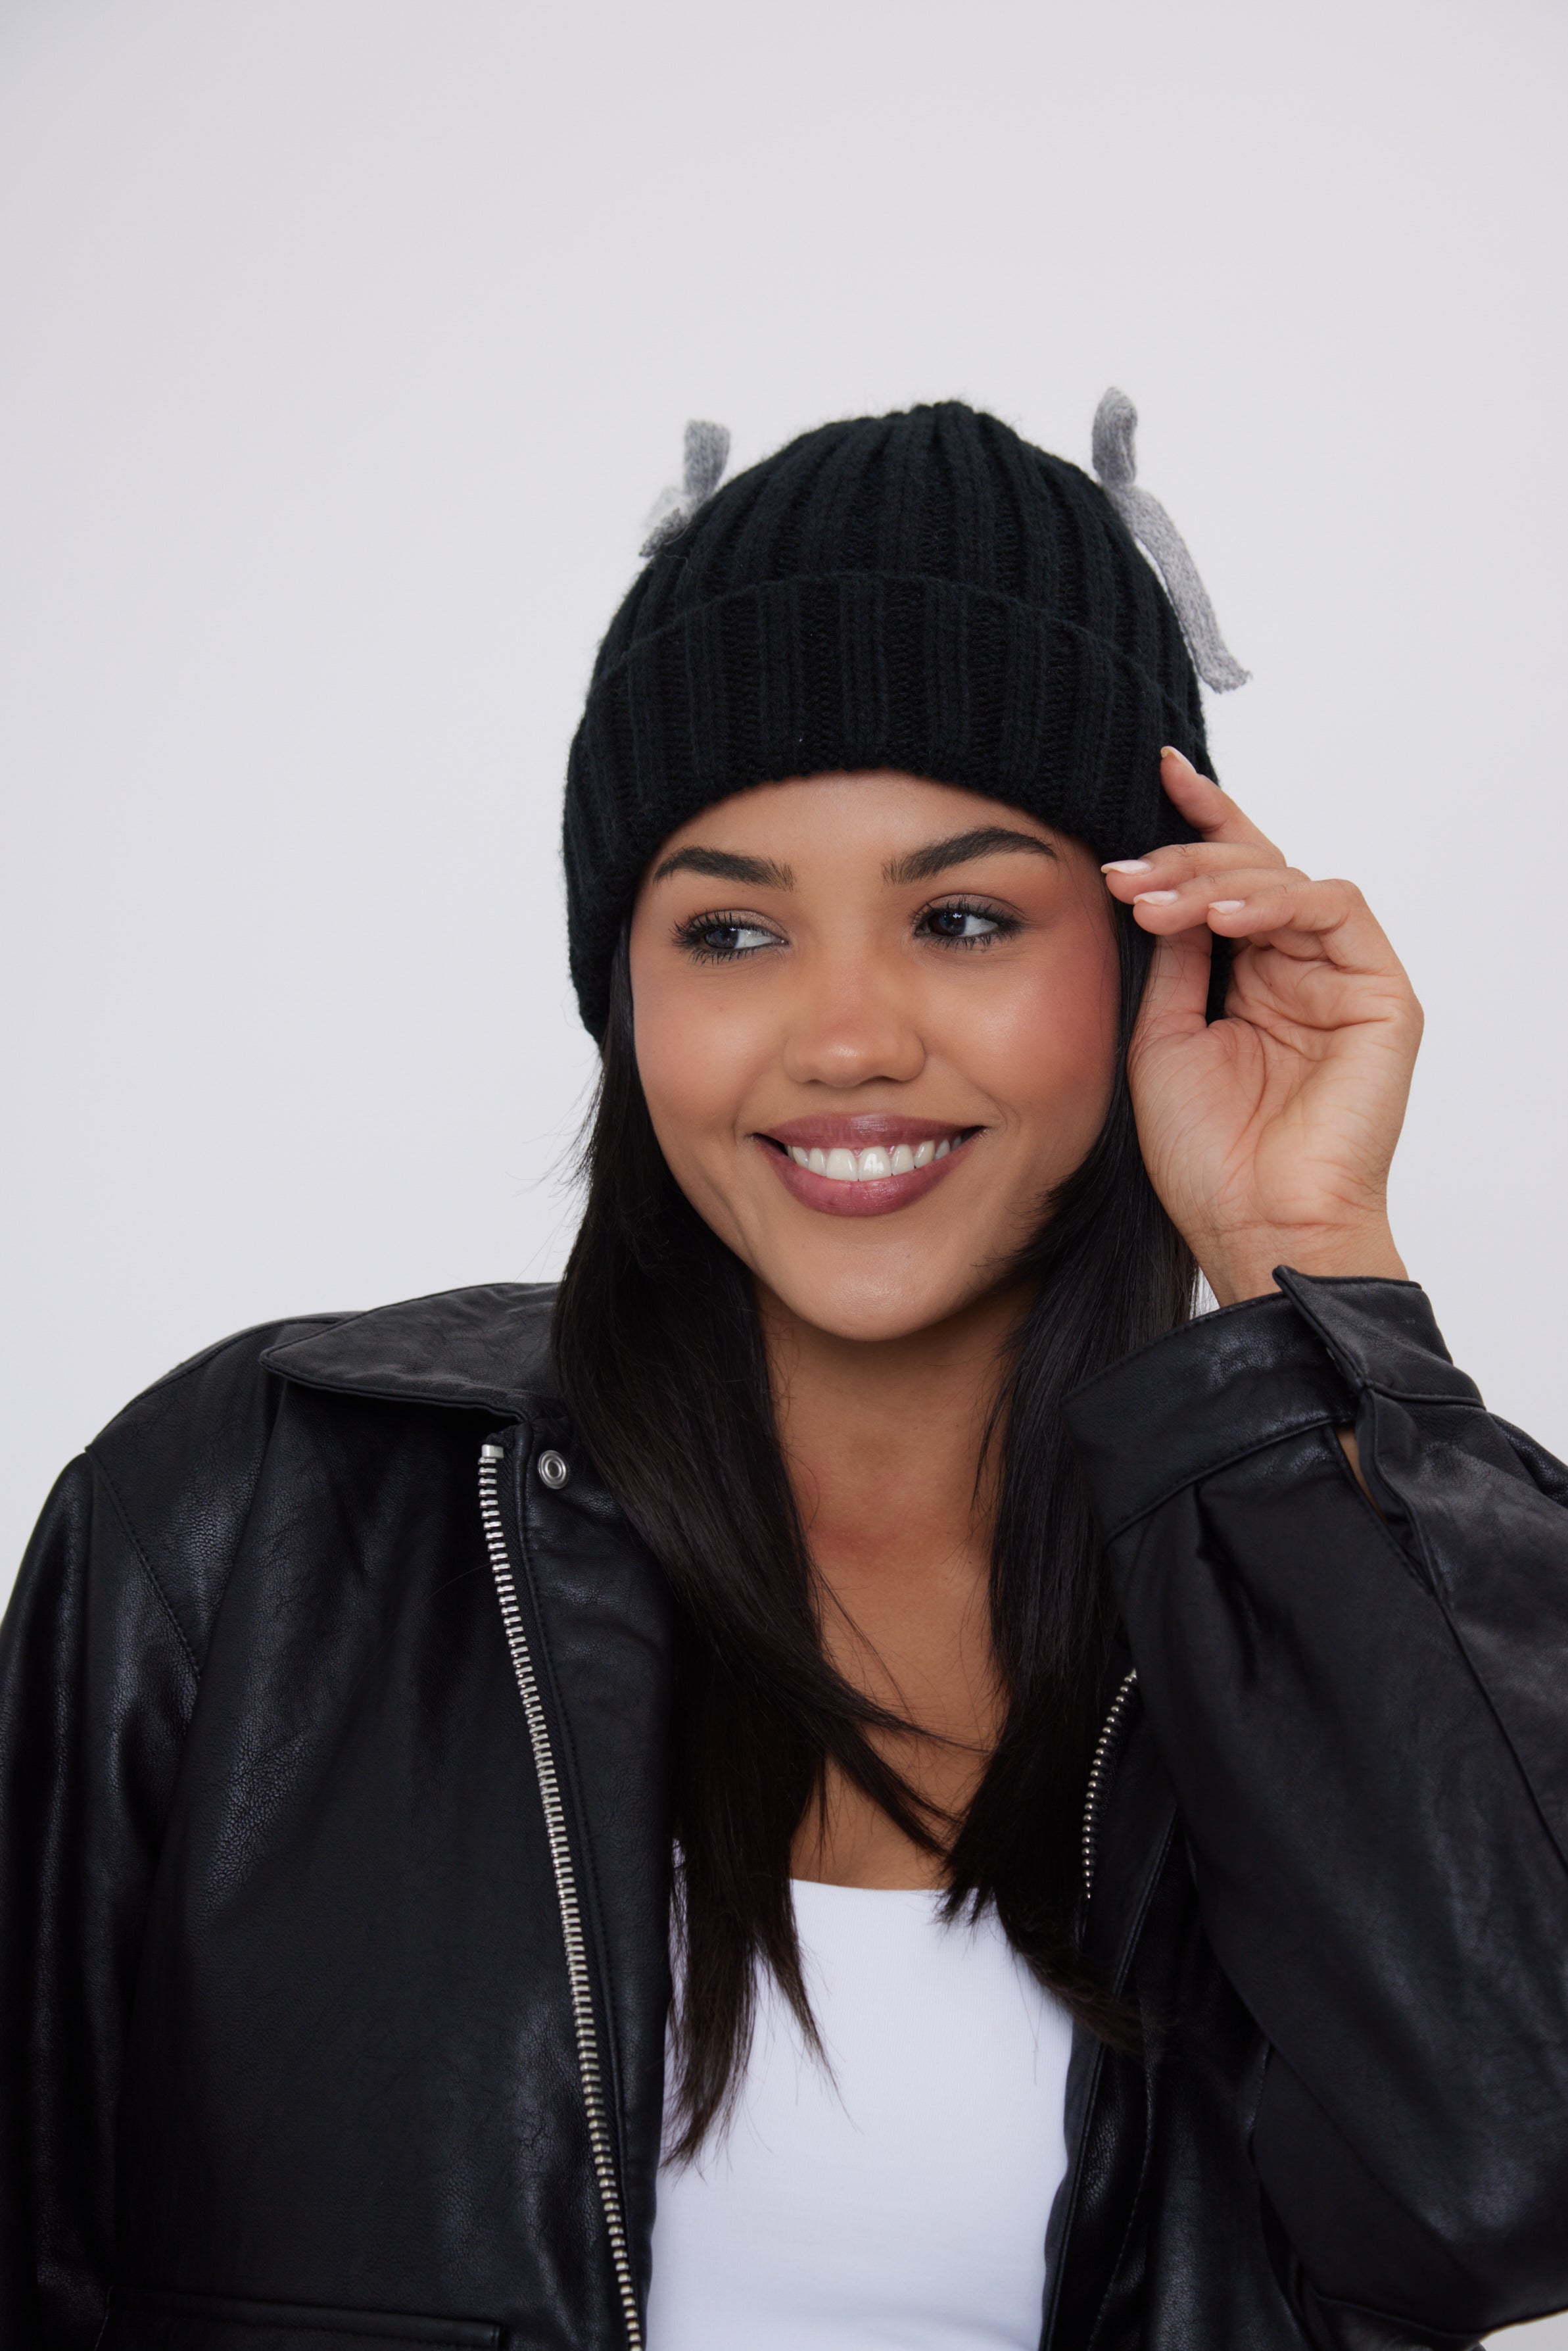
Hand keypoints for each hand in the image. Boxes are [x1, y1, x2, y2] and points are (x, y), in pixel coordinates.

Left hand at [1102, 748, 1421, 1306]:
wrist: (1254, 1226)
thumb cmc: (1205, 1156)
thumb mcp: (1159, 1035)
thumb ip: (1171, 956)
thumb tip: (1162, 882)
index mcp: (1247, 980)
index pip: (1227, 881)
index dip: (1197, 823)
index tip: (1155, 776)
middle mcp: (1297, 972)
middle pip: (1252, 869)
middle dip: (1184, 858)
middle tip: (1126, 874)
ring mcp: (1341, 981)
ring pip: (1287, 879)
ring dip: (1217, 878)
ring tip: (1159, 901)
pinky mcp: (1381, 996)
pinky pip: (1335, 909)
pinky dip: (1277, 900)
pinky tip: (1222, 917)